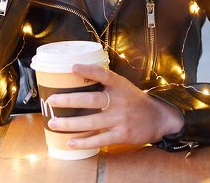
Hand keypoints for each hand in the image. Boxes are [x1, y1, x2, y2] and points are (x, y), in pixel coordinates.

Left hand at [46, 64, 183, 148]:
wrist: (158, 118)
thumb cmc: (134, 100)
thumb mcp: (123, 86)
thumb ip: (105, 82)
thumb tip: (78, 73)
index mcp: (119, 85)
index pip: (103, 74)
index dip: (88, 70)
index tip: (73, 67)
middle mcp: (119, 101)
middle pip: (91, 100)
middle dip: (69, 100)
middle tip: (52, 100)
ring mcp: (120, 119)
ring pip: (91, 122)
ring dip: (70, 123)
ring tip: (54, 123)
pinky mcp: (121, 135)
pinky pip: (99, 139)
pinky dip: (84, 142)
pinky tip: (70, 141)